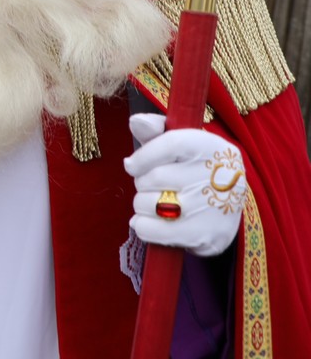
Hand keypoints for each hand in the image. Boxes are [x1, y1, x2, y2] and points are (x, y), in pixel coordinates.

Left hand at [124, 114, 246, 257]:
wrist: (225, 206)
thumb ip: (155, 130)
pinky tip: (154, 221)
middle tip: (153, 186)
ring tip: (158, 202)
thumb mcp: (179, 144)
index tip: (132, 165)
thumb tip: (136, 121)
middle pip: (155, 177)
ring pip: (149, 204)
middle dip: (143, 182)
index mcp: (212, 148)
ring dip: (142, 204)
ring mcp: (215, 209)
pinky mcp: (207, 237)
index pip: (171, 144)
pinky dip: (143, 226)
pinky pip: (151, 230)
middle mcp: (219, 177)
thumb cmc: (192, 168)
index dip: (144, 155)